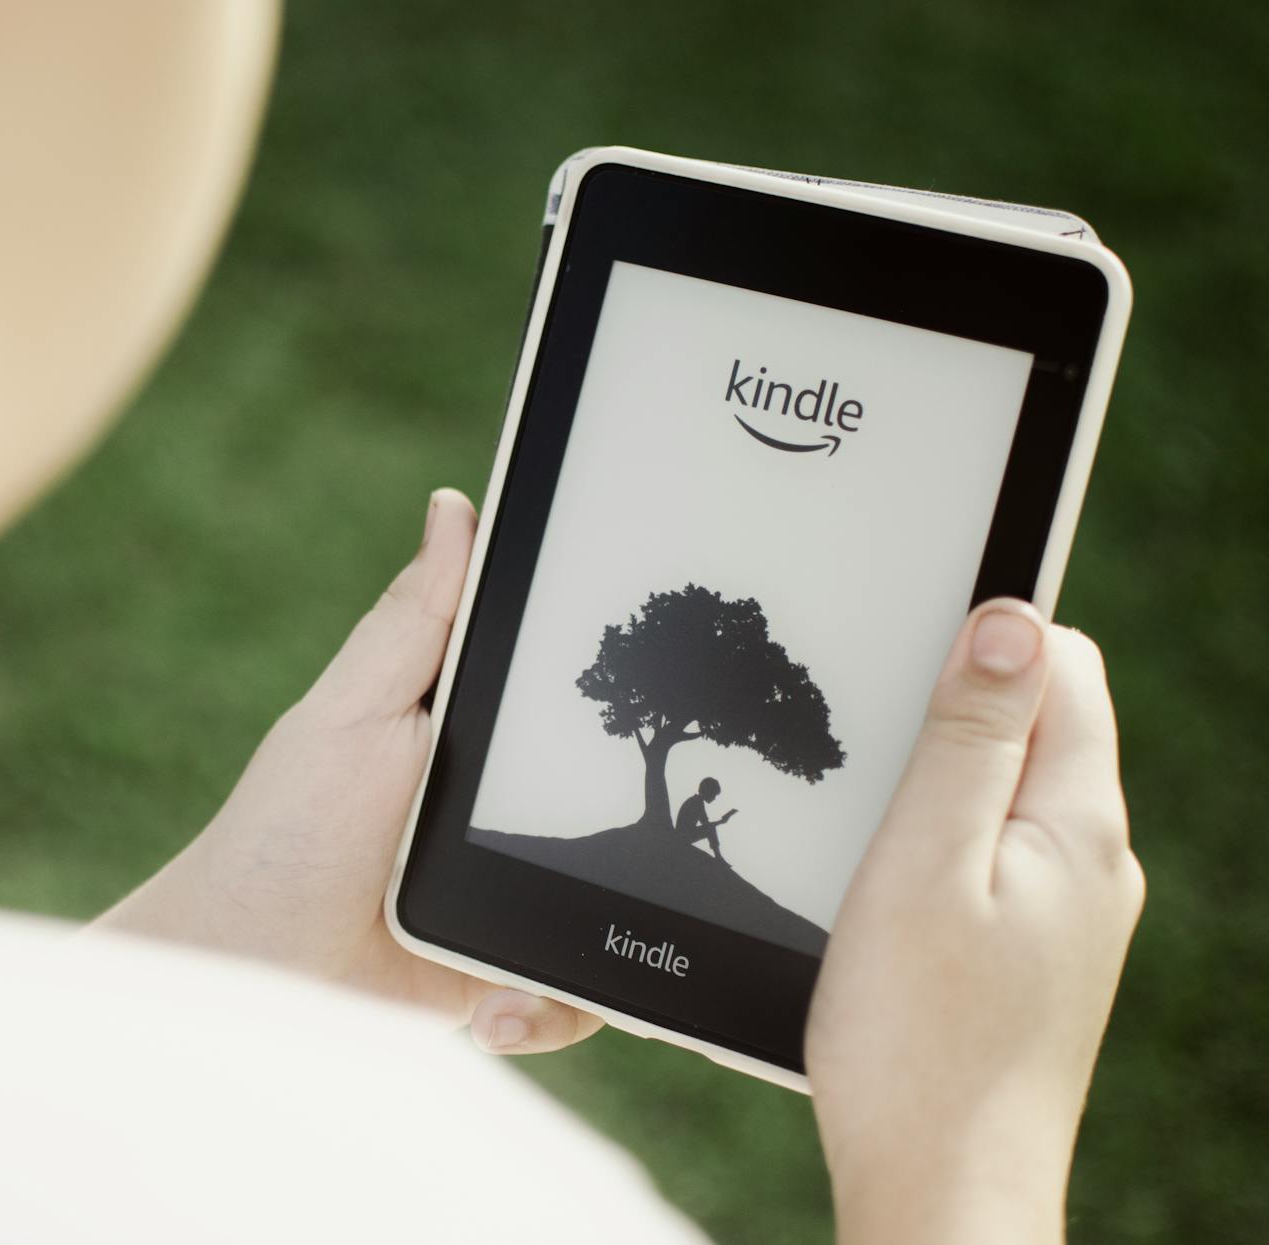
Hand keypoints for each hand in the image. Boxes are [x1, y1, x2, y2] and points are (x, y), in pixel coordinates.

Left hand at [97, 489, 602, 1054]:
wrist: (245, 969)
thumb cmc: (284, 832)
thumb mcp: (352, 714)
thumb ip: (413, 624)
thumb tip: (455, 505)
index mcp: (471, 730)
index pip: (571, 694)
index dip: (630, 686)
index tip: (680, 680)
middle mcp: (504, 807)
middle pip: (620, 803)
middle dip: (644, 836)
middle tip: (649, 854)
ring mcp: (512, 891)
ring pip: (616, 905)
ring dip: (597, 942)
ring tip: (525, 959)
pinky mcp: (506, 970)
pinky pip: (573, 990)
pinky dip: (544, 1004)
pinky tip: (491, 1007)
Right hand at [807, 601, 1142, 1244]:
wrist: (942, 1192)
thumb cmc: (917, 1040)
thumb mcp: (924, 864)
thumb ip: (969, 740)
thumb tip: (1009, 620)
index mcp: (1079, 826)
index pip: (1064, 664)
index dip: (985, 633)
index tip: (898, 651)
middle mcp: (1095, 865)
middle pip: (1039, 724)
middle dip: (953, 707)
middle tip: (861, 750)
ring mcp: (1070, 918)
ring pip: (1009, 794)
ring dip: (939, 783)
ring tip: (863, 832)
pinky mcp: (1034, 960)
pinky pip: (995, 858)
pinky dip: (939, 846)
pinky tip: (883, 893)